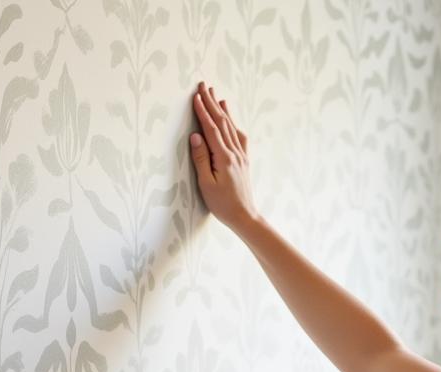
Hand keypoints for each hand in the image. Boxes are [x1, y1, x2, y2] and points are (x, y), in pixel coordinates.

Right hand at [189, 80, 260, 235]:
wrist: (244, 216)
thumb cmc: (223, 204)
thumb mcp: (206, 184)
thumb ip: (201, 159)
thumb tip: (196, 137)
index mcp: (224, 158)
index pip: (211, 129)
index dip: (203, 111)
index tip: (196, 96)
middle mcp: (235, 153)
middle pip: (222, 122)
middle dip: (212, 103)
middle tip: (203, 86)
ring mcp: (241, 156)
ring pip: (231, 127)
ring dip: (223, 110)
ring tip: (217, 95)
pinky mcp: (244, 160)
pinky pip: (239, 137)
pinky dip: (233, 124)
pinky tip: (231, 119)